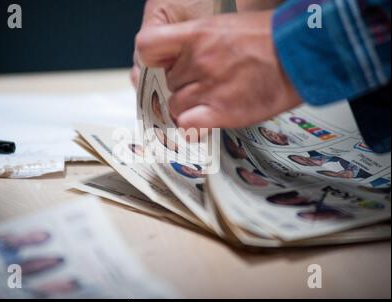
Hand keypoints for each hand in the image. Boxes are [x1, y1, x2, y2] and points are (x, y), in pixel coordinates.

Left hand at [137, 11, 301, 129]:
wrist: (303, 54)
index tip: (159, 66)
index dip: (149, 60)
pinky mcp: (221, 112)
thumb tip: (183, 58)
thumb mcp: (227, 26)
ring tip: (208, 103)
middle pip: (167, 82)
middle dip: (180, 85)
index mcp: (197, 33)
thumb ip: (198, 42)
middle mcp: (198, 60)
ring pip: (175, 106)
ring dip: (187, 108)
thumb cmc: (271, 38)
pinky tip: (205, 120)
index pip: (147, 45)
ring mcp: (208, 87)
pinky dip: (192, 126)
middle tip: (200, 85)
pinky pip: (187, 124)